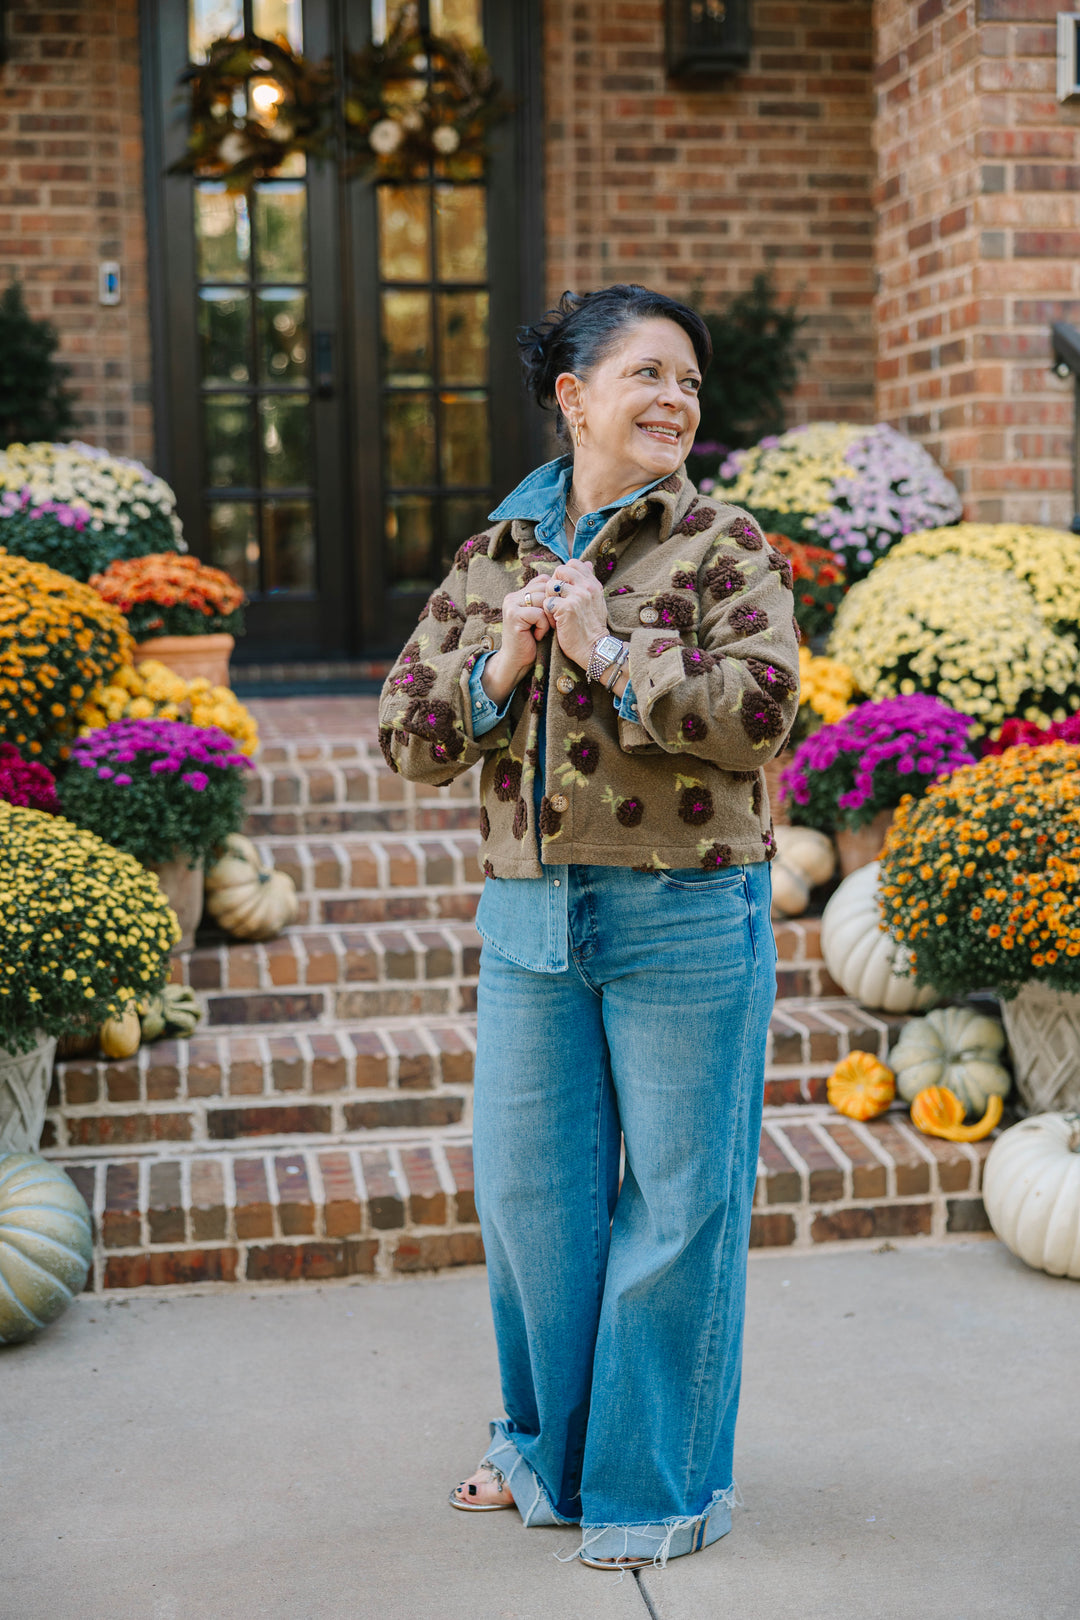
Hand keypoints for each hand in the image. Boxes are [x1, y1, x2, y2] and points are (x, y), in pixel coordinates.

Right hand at [480, 575, 554, 705]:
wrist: (518, 662)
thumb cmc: (534, 640)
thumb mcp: (542, 617)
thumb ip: (547, 600)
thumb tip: (569, 584)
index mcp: (519, 593)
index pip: (543, 581)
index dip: (553, 596)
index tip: (553, 614)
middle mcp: (513, 596)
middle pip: (545, 589)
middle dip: (553, 608)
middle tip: (550, 625)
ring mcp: (511, 605)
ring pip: (543, 601)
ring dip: (548, 618)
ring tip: (543, 631)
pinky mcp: (513, 615)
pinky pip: (538, 613)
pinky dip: (543, 626)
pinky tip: (537, 636)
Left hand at [544, 558, 609, 670]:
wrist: (594, 648)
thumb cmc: (592, 626)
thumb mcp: (596, 600)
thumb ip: (589, 581)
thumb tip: (587, 563)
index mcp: (593, 584)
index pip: (574, 563)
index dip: (563, 574)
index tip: (563, 590)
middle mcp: (586, 587)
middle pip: (560, 571)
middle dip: (553, 584)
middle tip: (556, 600)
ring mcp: (577, 597)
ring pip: (550, 586)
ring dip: (549, 600)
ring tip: (556, 613)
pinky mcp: (566, 609)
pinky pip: (547, 602)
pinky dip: (548, 614)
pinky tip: (555, 622)